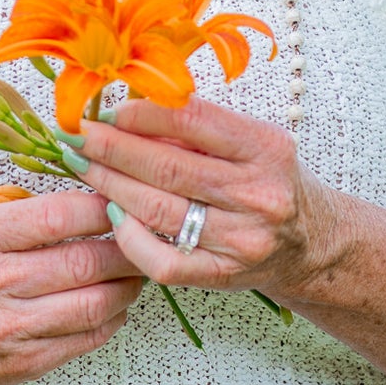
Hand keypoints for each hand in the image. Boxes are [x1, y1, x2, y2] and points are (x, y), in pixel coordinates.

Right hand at [0, 189, 142, 384]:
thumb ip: (25, 218)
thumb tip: (96, 203)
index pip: (60, 216)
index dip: (103, 208)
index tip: (122, 203)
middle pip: (86, 261)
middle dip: (127, 248)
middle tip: (143, 238)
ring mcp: (8, 329)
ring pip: (96, 303)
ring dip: (128, 285)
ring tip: (135, 271)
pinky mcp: (23, 364)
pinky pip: (88, 337)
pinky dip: (112, 318)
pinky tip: (114, 303)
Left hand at [75, 96, 342, 301]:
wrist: (311, 244)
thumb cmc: (269, 182)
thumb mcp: (250, 143)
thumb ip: (197, 128)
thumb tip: (125, 110)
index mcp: (265, 147)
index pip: (192, 119)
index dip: (140, 112)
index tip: (105, 109)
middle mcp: (258, 193)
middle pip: (168, 166)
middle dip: (111, 148)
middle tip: (74, 135)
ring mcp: (242, 239)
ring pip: (159, 210)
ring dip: (110, 185)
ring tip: (81, 166)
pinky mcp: (223, 275)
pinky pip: (163, 260)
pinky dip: (130, 238)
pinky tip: (111, 216)